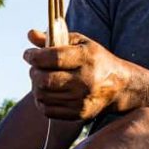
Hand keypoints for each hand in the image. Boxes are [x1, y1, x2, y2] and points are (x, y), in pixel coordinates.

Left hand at [23, 29, 137, 120]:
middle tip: (35, 67)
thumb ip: (54, 37)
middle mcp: (85, 81)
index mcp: (87, 59)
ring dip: (36, 85)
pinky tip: (47, 91)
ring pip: (43, 95)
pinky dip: (41, 100)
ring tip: (41, 78)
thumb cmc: (96, 60)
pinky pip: (47, 110)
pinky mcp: (78, 114)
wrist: (120, 87)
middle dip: (33, 72)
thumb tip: (30, 35)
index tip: (28, 54)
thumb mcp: (80, 43)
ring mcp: (82, 100)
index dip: (34, 56)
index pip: (53, 58)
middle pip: (45, 79)